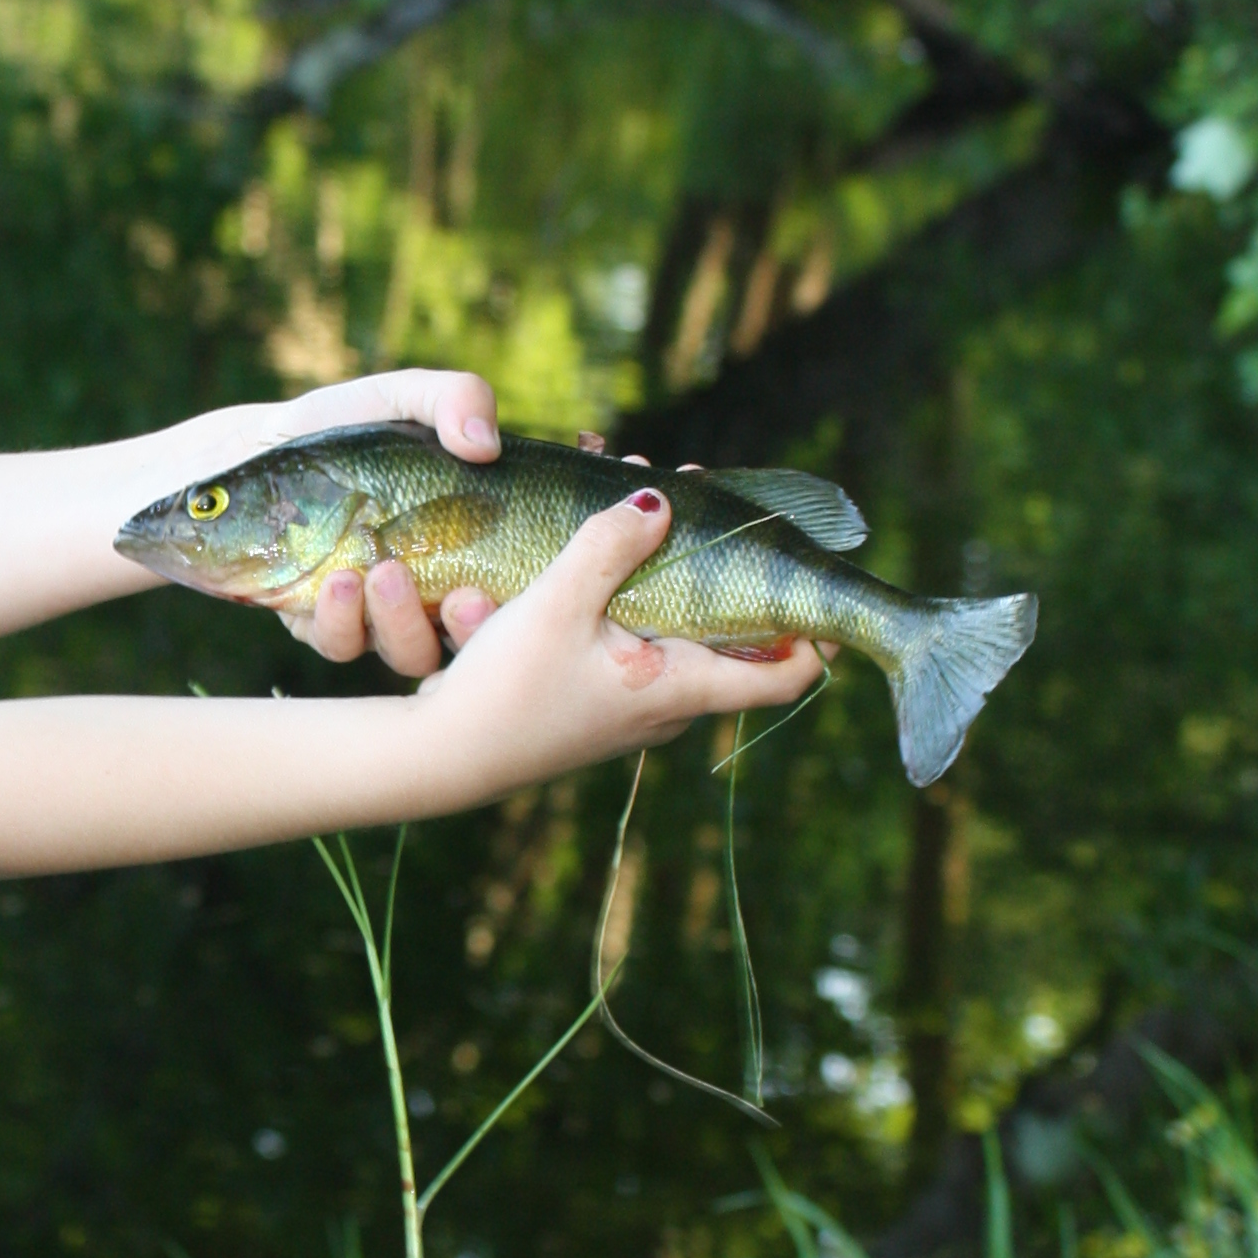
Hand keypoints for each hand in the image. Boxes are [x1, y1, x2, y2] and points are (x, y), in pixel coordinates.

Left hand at [270, 365, 501, 675]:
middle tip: (463, 598)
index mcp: (469, 547)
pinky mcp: (323, 625)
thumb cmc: (346, 427)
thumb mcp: (402, 397)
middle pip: (467, 638)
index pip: (515, 591)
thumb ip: (454, 398)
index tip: (509, 580)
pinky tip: (337, 581)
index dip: (524, 599)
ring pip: (405, 651)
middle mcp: (432, 593)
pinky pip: (339, 644)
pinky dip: (341, 620)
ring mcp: (378, 616)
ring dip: (400, 621)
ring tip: (383, 573)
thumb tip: (484, 443)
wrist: (258, 451)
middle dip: (469, 629)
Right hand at [420, 486, 821, 799]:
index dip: (815, 632)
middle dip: (717, 571)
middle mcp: (669, 707)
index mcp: (680, 688)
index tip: (818, 581)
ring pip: (677, 636)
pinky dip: (629, 602)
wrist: (439, 755)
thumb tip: (660, 503)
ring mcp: (634, 710)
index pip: (786, 675)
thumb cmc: (505, 690)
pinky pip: (636, 646)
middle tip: (692, 504)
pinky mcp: (598, 704)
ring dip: (665, 578)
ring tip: (635, 514)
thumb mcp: (557, 604)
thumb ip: (609, 546)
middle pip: (729, 641)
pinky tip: (591, 561)